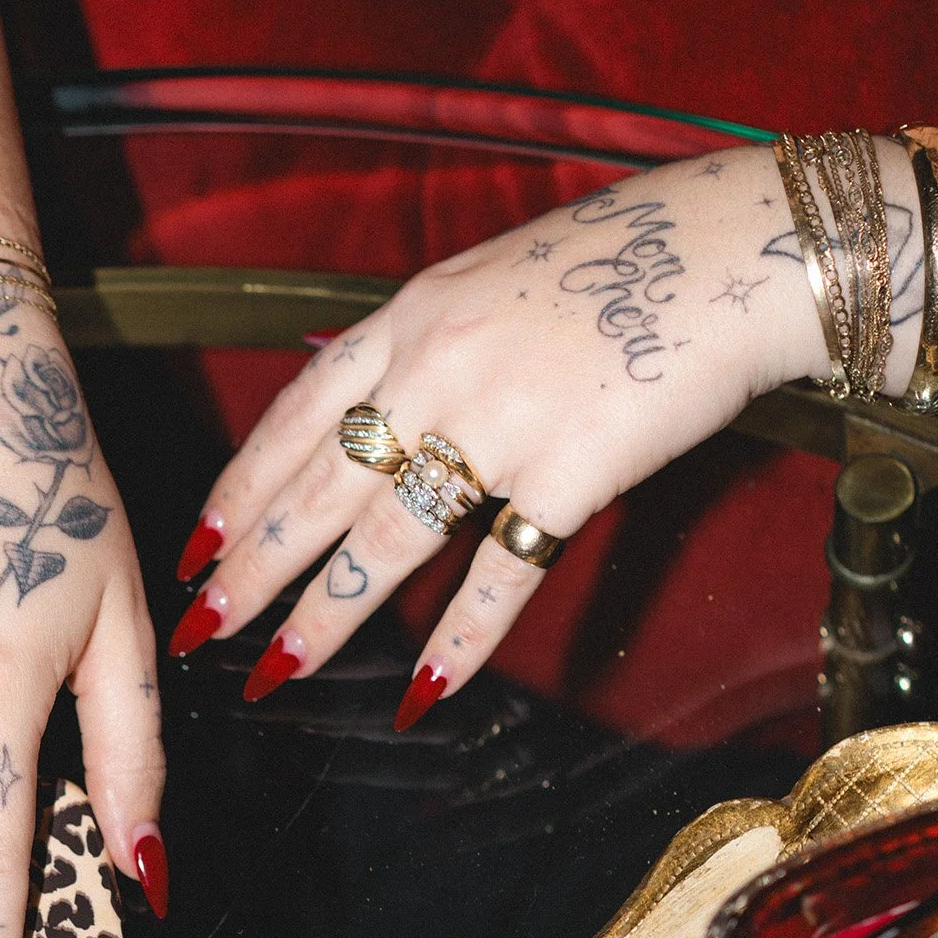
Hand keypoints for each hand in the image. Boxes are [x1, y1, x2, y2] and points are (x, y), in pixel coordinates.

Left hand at [172, 145, 824, 720]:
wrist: (741, 247)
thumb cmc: (627, 261)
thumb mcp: (493, 280)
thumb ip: (425, 345)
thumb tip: (367, 405)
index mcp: (415, 316)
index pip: (299, 415)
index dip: (241, 486)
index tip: (196, 544)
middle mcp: (439, 367)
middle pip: (321, 487)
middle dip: (252, 567)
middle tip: (201, 628)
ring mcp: (503, 421)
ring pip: (387, 540)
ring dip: (325, 617)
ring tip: (276, 672)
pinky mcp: (574, 471)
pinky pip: (501, 574)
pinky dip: (461, 638)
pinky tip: (421, 691)